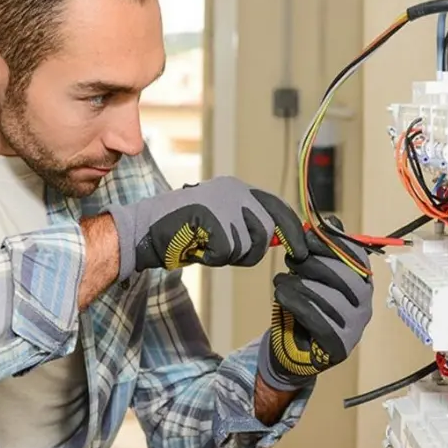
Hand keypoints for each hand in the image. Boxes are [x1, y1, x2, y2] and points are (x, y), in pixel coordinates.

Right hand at [106, 176, 307, 281]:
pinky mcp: (212, 219)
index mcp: (237, 188)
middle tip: (225, 252)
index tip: (302, 250)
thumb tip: (282, 240)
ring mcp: (223, 204)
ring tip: (204, 244)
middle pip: (265, 231)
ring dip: (228, 255)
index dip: (292, 230)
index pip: (277, 207)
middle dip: (251, 251)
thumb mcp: (221, 222)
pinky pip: (226, 253)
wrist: (145, 228)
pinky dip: (212, 259)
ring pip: (247, 246)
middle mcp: (234, 191)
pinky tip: (196, 247)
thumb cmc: (183, 230)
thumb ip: (249, 226)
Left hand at [258, 218, 373, 391]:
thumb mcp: (312, 275)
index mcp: (363, 284)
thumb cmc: (306, 307)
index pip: (357, 257)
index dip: (333, 243)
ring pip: (328, 297)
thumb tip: (333, 221)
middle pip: (345, 276)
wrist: (294, 351)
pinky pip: (317, 319)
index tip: (308, 235)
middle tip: (290, 259)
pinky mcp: (338, 346)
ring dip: (299, 283)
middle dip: (314, 263)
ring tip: (280, 280)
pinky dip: (296, 303)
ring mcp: (354, 327)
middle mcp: (364, 305)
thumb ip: (322, 251)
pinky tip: (280, 294)